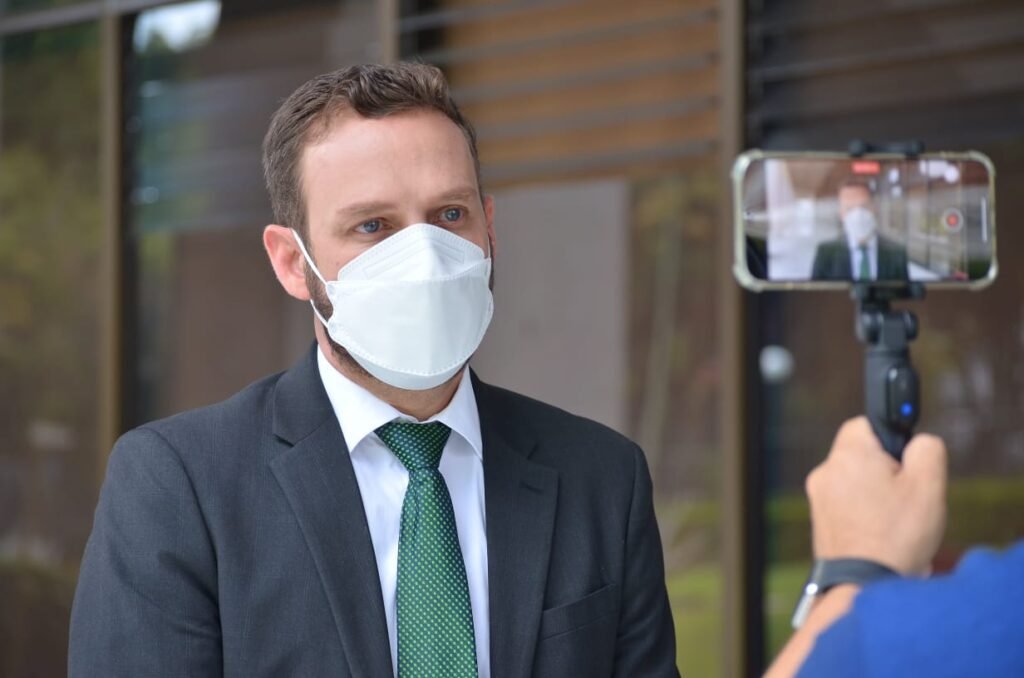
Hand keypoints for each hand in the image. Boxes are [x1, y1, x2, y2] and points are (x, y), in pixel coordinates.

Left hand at [806, 417, 947, 574]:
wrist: (864, 585)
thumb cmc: (897, 536)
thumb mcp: (928, 484)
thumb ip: (926, 448)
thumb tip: (917, 440)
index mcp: (849, 454)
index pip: (865, 423)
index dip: (890, 439)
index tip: (905, 463)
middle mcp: (826, 472)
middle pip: (860, 456)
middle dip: (885, 471)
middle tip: (905, 497)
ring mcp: (818, 498)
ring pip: (854, 483)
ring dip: (875, 496)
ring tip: (895, 522)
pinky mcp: (819, 522)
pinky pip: (846, 507)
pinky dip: (863, 516)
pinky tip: (881, 536)